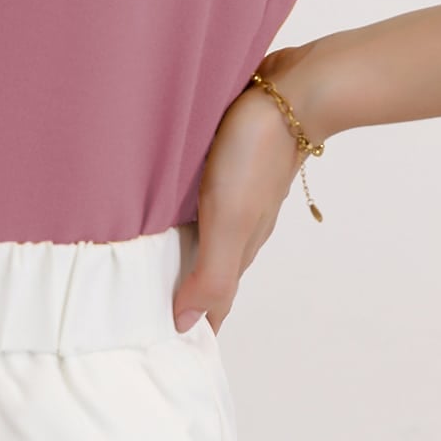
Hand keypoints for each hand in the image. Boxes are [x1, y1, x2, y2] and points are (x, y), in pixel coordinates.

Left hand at [172, 44, 328, 336]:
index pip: (216, 299)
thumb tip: (185, 325)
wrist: (293, 91)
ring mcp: (239, 190)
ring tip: (146, 262)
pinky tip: (166, 200)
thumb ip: (211, 272)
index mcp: (241, 245)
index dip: (193, 325)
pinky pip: (204, 194)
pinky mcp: (231, 159)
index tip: (164, 349)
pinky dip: (183, 209)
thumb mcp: (229, 219)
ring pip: (208, 231)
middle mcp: (241, 222)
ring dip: (181, 248)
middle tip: (146, 310)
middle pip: (210, 267)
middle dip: (185, 292)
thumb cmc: (258, 153)